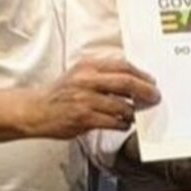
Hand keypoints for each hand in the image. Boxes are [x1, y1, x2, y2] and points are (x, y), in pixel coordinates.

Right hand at [21, 58, 159, 138]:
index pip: (123, 66)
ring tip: (137, 113)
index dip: (141, 74)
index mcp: (89, 66)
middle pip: (126, 82)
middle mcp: (87, 80)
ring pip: (120, 105)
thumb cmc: (61, 92)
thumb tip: (132, 77)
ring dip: (133, 111)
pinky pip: (111, 122)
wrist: (35, 110)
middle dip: (145, 90)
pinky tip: (124, 124)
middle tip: (154, 96)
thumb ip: (103, 72)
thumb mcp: (80, 73)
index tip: (151, 81)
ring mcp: (85, 100)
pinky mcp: (83, 119)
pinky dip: (122, 124)